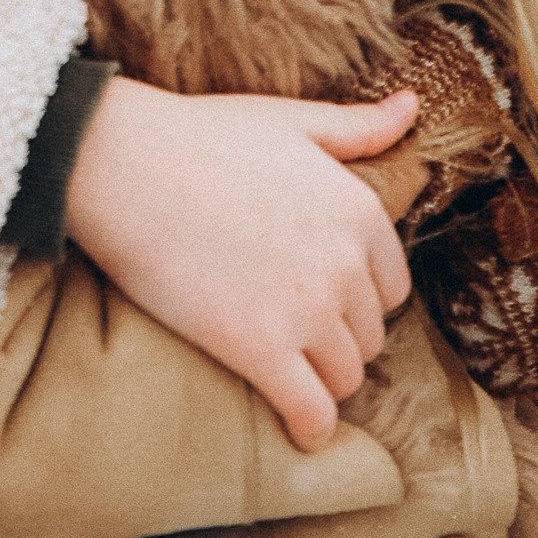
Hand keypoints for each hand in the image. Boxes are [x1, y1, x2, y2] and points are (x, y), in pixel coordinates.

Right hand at [62, 76, 418, 453]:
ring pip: (344, 376)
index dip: (357, 298)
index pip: (391, 287)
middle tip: (296, 336)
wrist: (123, 164)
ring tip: (294, 376)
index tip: (323, 300)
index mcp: (359, 212)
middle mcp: (345, 265)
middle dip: (338, 339)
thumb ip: (357, 126)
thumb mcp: (289, 121)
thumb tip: (413, 106)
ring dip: (323, 381)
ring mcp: (305, 311)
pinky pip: (310, 410)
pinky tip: (300, 431)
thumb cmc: (199, 137)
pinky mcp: (258, 348)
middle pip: (368, 335)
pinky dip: (310, 427)